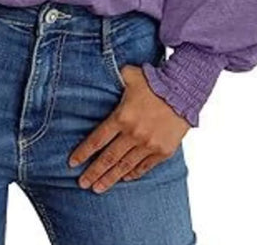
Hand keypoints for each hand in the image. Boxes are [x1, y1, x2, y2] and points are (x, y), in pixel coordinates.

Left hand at [68, 64, 189, 192]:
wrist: (183, 91)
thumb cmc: (155, 81)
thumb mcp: (130, 75)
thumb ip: (115, 76)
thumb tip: (104, 69)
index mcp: (122, 117)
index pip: (97, 140)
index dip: (83, 153)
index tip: (72, 163)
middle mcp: (133, 134)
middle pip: (108, 158)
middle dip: (93, 173)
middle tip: (82, 183)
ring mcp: (149, 145)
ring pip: (124, 167)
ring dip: (110, 179)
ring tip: (98, 188)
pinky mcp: (163, 151)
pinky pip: (144, 167)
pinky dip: (133, 174)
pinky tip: (124, 179)